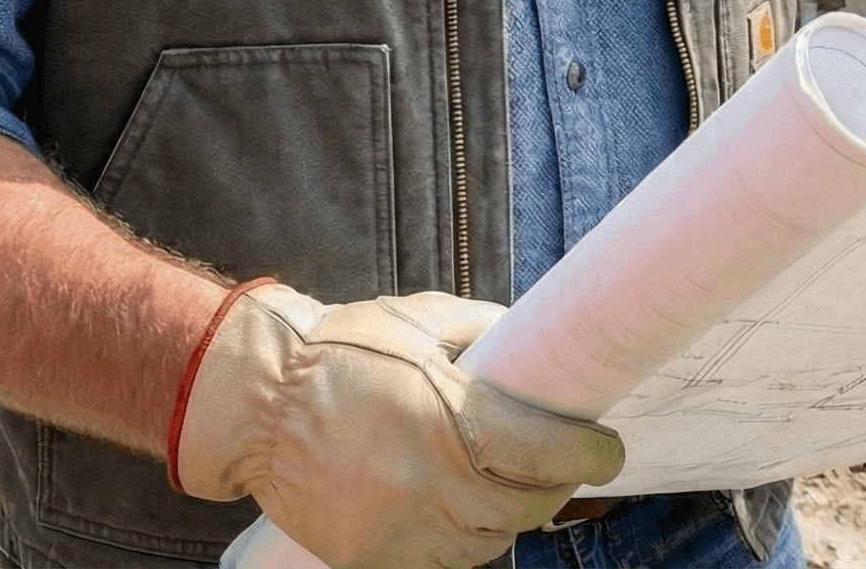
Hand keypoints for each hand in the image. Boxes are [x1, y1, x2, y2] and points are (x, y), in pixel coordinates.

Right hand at [173, 286, 623, 568]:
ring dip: (509, 517)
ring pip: (485, 543)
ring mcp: (399, 528)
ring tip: (513, 486)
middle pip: (522, 505)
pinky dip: (462, 541)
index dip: (587, 453)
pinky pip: (439, 562)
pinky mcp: (371, 557)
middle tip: (567, 468)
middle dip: (554, 487)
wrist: (257, 401)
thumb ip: (482, 330)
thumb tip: (531, 339)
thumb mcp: (421, 320)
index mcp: (448, 418)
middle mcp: (429, 482)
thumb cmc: (341, 349)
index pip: (543, 451)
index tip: (608, 448)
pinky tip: (463, 512)